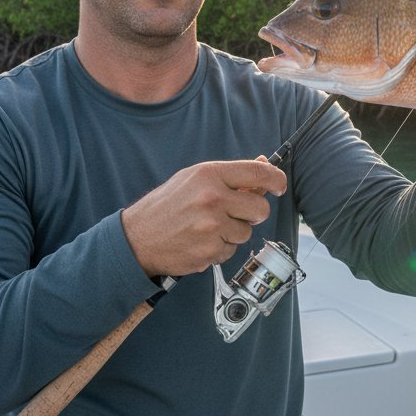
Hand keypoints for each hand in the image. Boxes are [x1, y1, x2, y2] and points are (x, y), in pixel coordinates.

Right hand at [120, 159, 286, 276]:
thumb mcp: (194, 179)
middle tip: (237, 212)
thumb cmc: (167, 206)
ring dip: (234, 232)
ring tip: (209, 228)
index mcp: (209, 174)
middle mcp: (212, 199)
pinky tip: (202, 241)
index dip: (276, 180)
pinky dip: (221, 248)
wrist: (136, 238)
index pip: (258, 173)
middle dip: (254, 212)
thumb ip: (230, 175)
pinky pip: (232, 250)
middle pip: (260, 208)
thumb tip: (264, 164)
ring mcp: (211, 227)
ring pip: (247, 232)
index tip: (279, 185)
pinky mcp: (209, 251)